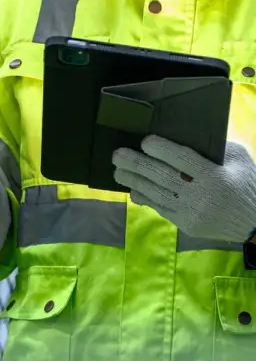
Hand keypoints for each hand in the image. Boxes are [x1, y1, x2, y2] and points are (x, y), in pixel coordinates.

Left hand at [112, 135, 255, 241]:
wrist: (253, 222)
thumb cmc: (246, 184)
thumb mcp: (239, 160)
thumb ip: (217, 148)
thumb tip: (189, 137)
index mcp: (214, 176)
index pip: (182, 160)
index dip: (161, 150)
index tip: (145, 141)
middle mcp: (200, 196)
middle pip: (162, 176)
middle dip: (137, 164)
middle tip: (118, 155)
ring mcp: (190, 212)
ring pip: (156, 194)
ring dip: (134, 181)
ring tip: (118, 171)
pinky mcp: (185, 224)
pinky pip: (160, 209)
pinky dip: (145, 198)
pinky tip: (132, 190)